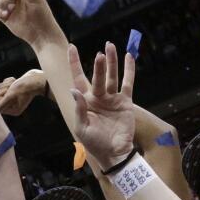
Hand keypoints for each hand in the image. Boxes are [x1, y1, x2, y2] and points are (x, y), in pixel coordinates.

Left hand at [0, 70, 47, 116]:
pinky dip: (8, 81)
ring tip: (14, 84)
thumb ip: (1, 104)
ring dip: (6, 84)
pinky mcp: (12, 89)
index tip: (8, 93)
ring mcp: (11, 96)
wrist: (35, 78)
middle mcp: (12, 105)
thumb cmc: (24, 88)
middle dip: (3, 90)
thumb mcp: (10, 96)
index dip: (1, 98)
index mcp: (13, 110)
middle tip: (12, 88)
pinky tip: (15, 81)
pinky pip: (3, 83)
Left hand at [68, 42, 137, 170]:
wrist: (114, 153)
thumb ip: (79, 108)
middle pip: (97, 76)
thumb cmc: (95, 143)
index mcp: (85, 102)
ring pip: (112, 76)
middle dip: (99, 65)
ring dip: (112, 62)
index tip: (71, 47)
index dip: (74, 63)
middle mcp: (98, 97)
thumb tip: (73, 90)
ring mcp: (112, 98)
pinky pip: (127, 83)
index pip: (78, 78)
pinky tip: (129, 56)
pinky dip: (129, 70)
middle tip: (100, 54)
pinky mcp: (125, 102)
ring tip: (111, 46)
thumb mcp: (82, 128)